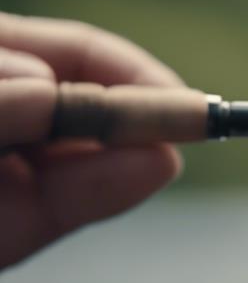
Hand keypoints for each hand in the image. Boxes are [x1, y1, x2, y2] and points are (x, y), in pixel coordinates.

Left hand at [0, 12, 182, 269]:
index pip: (61, 51)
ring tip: (171, 148)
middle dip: (135, 111)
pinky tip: (149, 171)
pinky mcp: (10, 231)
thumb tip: (45, 88)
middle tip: (195, 123)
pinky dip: (108, 190)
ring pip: (82, 156)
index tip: (176, 92)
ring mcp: (7, 174)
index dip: (122, 66)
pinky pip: (63, 206)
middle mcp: (5, 118)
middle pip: (82, 101)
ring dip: (132, 149)